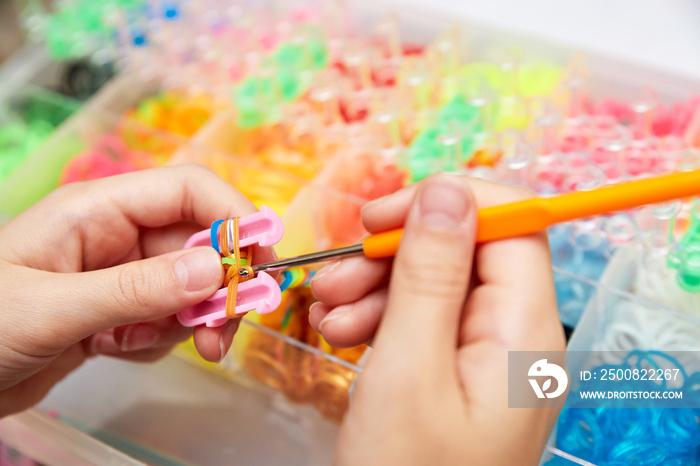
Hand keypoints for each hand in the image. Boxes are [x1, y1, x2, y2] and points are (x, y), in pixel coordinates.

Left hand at [0, 165, 273, 416]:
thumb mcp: (53, 308)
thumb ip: (135, 289)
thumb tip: (216, 273)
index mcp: (99, 209)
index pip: (189, 190)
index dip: (234, 217)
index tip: (263, 262)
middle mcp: (118, 235)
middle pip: (201, 245)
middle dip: (219, 289)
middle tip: (222, 334)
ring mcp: (122, 273)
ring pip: (191, 287)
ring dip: (187, 320)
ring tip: (140, 348)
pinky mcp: (121, 309)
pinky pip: (169, 317)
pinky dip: (159, 339)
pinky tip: (115, 351)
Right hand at [310, 174, 565, 464]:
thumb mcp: (408, 366)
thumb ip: (430, 272)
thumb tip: (447, 188)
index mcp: (525, 329)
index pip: (510, 223)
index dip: (446, 204)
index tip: (379, 217)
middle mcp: (516, 336)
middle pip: (465, 253)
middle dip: (393, 255)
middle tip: (333, 277)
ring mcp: (486, 357)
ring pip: (435, 286)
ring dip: (376, 288)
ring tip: (326, 316)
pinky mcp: (458, 375)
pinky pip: (423, 323)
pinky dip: (380, 320)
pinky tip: (342, 336)